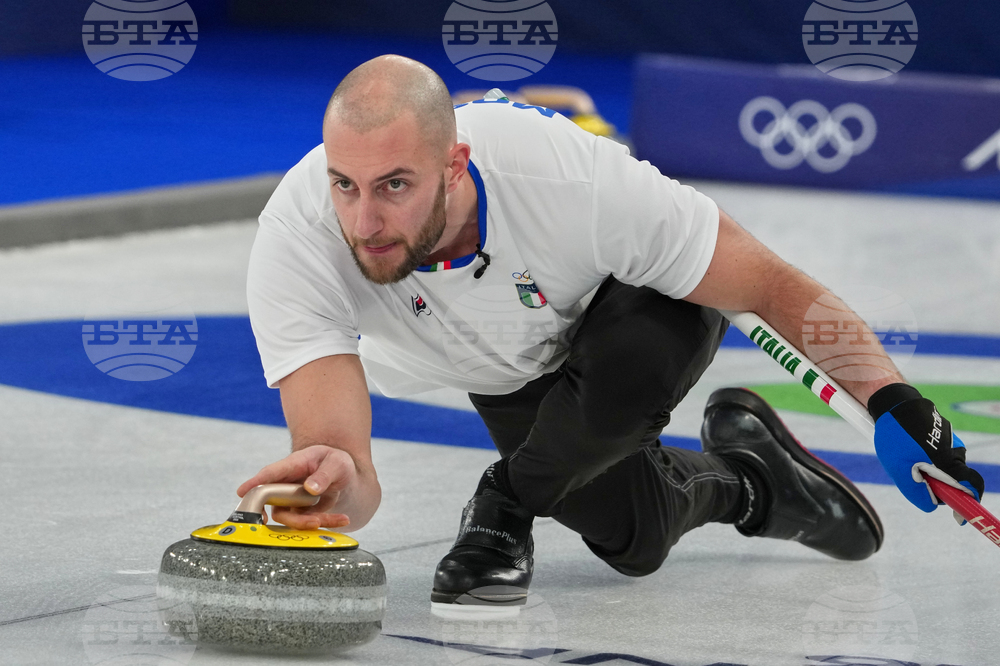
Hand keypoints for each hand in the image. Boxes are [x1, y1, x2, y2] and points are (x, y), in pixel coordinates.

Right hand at [237, 445, 356, 529]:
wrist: (343, 475)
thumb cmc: (336, 462)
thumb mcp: (337, 463)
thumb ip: (325, 474)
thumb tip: (311, 488)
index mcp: (292, 465)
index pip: (270, 474)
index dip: (255, 483)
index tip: (242, 492)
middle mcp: (285, 484)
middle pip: (271, 501)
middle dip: (285, 516)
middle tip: (309, 522)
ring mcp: (290, 501)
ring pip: (288, 517)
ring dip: (309, 522)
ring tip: (337, 519)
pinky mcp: (300, 513)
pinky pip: (308, 523)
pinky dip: (327, 523)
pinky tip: (343, 519)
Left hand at [869, 383, 984, 512]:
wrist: (894, 403)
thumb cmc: (897, 436)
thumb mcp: (900, 469)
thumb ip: (916, 491)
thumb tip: (931, 506)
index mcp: (950, 461)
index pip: (972, 486)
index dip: (970, 503)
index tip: (960, 517)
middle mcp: (955, 452)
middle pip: (952, 481)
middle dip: (935, 486)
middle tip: (911, 478)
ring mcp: (949, 442)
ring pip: (941, 468)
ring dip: (925, 470)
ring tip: (904, 457)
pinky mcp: (941, 435)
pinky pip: (935, 456)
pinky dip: (923, 458)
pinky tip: (906, 448)